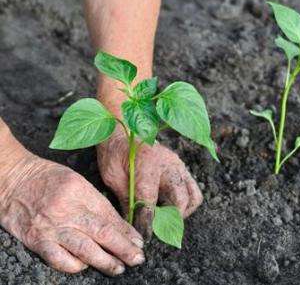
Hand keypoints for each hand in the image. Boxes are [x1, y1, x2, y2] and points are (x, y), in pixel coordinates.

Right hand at [0, 146, 144, 274]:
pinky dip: (74, 266)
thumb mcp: (77, 182)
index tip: (139, 243)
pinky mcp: (37, 240)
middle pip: (102, 234)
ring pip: (85, 250)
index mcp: (80, 192)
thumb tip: (120, 226)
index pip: (110, 216)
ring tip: (119, 268)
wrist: (13, 179)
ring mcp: (51, 227)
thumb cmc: (48, 179)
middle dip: (123, 249)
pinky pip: (59, 259)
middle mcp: (67, 210)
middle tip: (137, 259)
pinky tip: (85, 266)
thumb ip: (97, 203)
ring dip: (105, 262)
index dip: (127, 232)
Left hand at [97, 128, 202, 236]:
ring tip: (165, 219)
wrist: (124, 131)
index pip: (150, 201)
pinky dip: (186, 204)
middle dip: (168, 220)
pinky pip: (193, 190)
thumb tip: (131, 224)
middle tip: (156, 230)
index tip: (144, 236)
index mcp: (147, 165)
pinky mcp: (182, 168)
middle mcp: (168, 165)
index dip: (147, 222)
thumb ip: (125, 199)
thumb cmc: (115, 153)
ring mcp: (178, 166)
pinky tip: (169, 207)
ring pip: (192, 197)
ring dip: (181, 213)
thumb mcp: (113, 176)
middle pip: (179, 200)